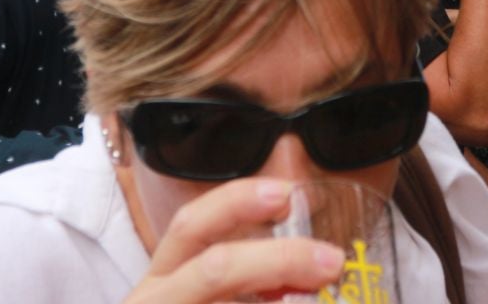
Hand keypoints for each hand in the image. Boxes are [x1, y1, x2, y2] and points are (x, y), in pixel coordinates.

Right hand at [123, 178, 344, 303]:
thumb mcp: (197, 294)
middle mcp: (156, 302)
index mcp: (162, 281)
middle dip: (279, 259)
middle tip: (331, 260)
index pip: (191, 227)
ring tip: (316, 300)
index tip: (285, 193)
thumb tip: (313, 276)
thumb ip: (248, 284)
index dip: (236, 203)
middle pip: (215, 269)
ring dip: (282, 298)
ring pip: (225, 300)